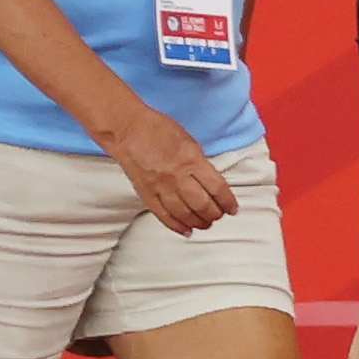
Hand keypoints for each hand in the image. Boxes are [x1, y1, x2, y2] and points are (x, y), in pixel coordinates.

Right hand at [103, 107, 238, 234]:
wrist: (126, 129)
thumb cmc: (157, 128)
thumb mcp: (189, 140)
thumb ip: (200, 162)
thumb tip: (210, 180)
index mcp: (192, 160)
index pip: (216, 187)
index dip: (227, 202)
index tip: (232, 208)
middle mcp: (177, 176)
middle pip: (202, 204)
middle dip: (214, 214)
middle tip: (218, 216)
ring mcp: (160, 187)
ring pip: (184, 214)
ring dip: (198, 222)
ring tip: (205, 224)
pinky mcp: (146, 194)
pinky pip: (164, 215)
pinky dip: (176, 225)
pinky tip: (186, 230)